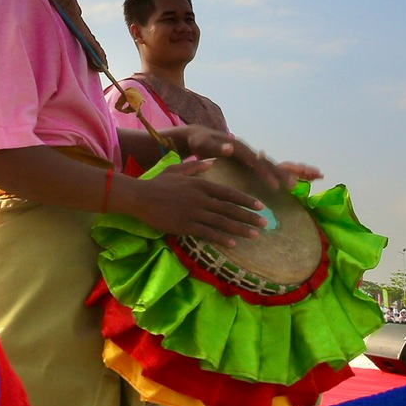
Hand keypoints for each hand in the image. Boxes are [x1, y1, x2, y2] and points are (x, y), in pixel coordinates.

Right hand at [125, 160, 265, 245]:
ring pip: (222, 222)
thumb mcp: (177, 170)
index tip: (260, 206)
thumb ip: (195, 168)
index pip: (229, 193)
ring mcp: (194, 212)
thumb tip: (211, 163)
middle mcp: (201, 198)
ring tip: (255, 234)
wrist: (140, 196)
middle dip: (249, 216)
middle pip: (230, 208)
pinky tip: (233, 242)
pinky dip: (222, 238)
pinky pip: (207, 233)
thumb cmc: (157, 183)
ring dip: (241, 228)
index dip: (246, 200)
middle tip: (265, 223)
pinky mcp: (185, 225)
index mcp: (200, 184)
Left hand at [180, 129, 314, 190]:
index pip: (255, 162)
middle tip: (293, 186)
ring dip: (279, 174)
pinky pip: (261, 167)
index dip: (266, 174)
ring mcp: (246, 155)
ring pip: (266, 164)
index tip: (276, 186)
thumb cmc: (198, 141)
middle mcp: (246, 150)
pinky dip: (271, 174)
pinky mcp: (244, 160)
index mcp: (238, 148)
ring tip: (293, 185)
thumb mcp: (203, 143)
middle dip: (280, 174)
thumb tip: (230, 147)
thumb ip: (216, 146)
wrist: (197, 136)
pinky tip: (278, 184)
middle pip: (266, 163)